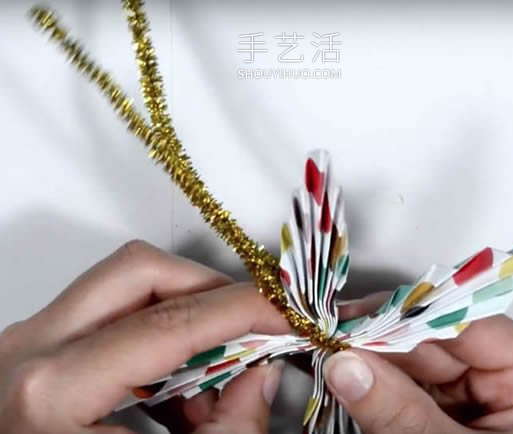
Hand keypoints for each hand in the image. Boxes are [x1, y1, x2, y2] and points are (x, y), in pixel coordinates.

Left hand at [0, 240, 285, 433]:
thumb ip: (229, 431)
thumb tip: (261, 376)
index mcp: (51, 393)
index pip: (170, 322)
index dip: (241, 310)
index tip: (282, 314)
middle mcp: (29, 352)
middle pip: (139, 272)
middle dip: (209, 289)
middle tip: (250, 324)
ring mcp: (24, 344)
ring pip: (122, 282)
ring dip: (183, 310)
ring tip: (214, 369)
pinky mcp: (31, 349)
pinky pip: (108, 312)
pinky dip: (156, 332)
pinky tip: (176, 388)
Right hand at [326, 296, 512, 433]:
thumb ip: (403, 413)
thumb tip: (344, 365)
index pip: (466, 325)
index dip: (404, 316)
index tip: (349, 319)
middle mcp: (512, 379)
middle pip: (437, 343)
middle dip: (379, 342)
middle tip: (327, 339)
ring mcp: (484, 399)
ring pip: (419, 367)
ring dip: (374, 364)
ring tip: (330, 356)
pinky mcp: (458, 417)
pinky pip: (415, 392)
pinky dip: (382, 389)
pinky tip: (351, 380)